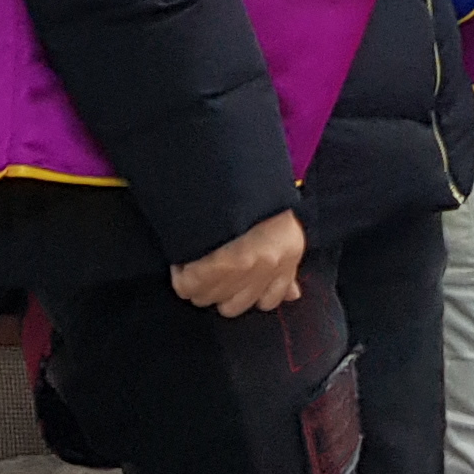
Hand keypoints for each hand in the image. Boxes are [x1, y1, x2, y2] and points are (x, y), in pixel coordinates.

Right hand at [169, 208, 304, 315]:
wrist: (233, 167)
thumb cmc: (255, 196)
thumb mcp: (282, 230)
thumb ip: (285, 269)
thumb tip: (293, 295)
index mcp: (288, 255)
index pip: (269, 301)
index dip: (248, 292)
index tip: (235, 278)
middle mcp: (268, 265)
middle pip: (232, 306)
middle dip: (219, 291)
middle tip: (210, 266)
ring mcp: (241, 268)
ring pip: (207, 299)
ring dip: (197, 282)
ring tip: (197, 257)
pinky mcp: (212, 266)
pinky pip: (186, 286)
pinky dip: (180, 273)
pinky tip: (185, 254)